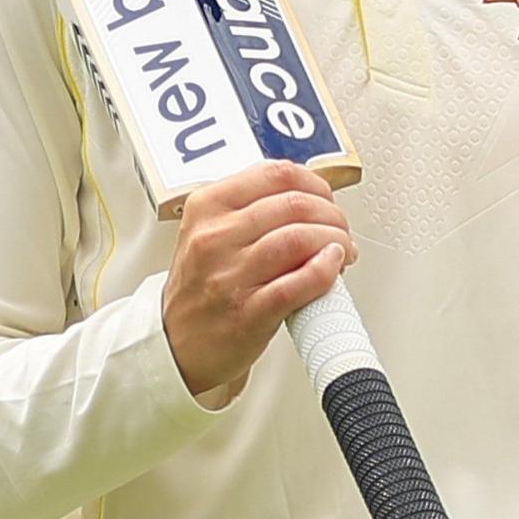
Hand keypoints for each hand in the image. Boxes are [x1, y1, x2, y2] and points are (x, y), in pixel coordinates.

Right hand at [160, 161, 352, 399]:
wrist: (176, 345)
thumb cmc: (201, 288)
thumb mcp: (210, 232)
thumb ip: (252, 209)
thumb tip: (310, 197)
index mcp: (207, 207)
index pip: (275, 174)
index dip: (315, 184)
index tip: (326, 199)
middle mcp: (215, 237)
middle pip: (294, 204)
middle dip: (332, 216)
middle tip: (340, 230)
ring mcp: (229, 275)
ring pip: (299, 238)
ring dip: (335, 241)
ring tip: (341, 251)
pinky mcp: (248, 313)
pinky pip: (298, 283)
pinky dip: (325, 271)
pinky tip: (334, 267)